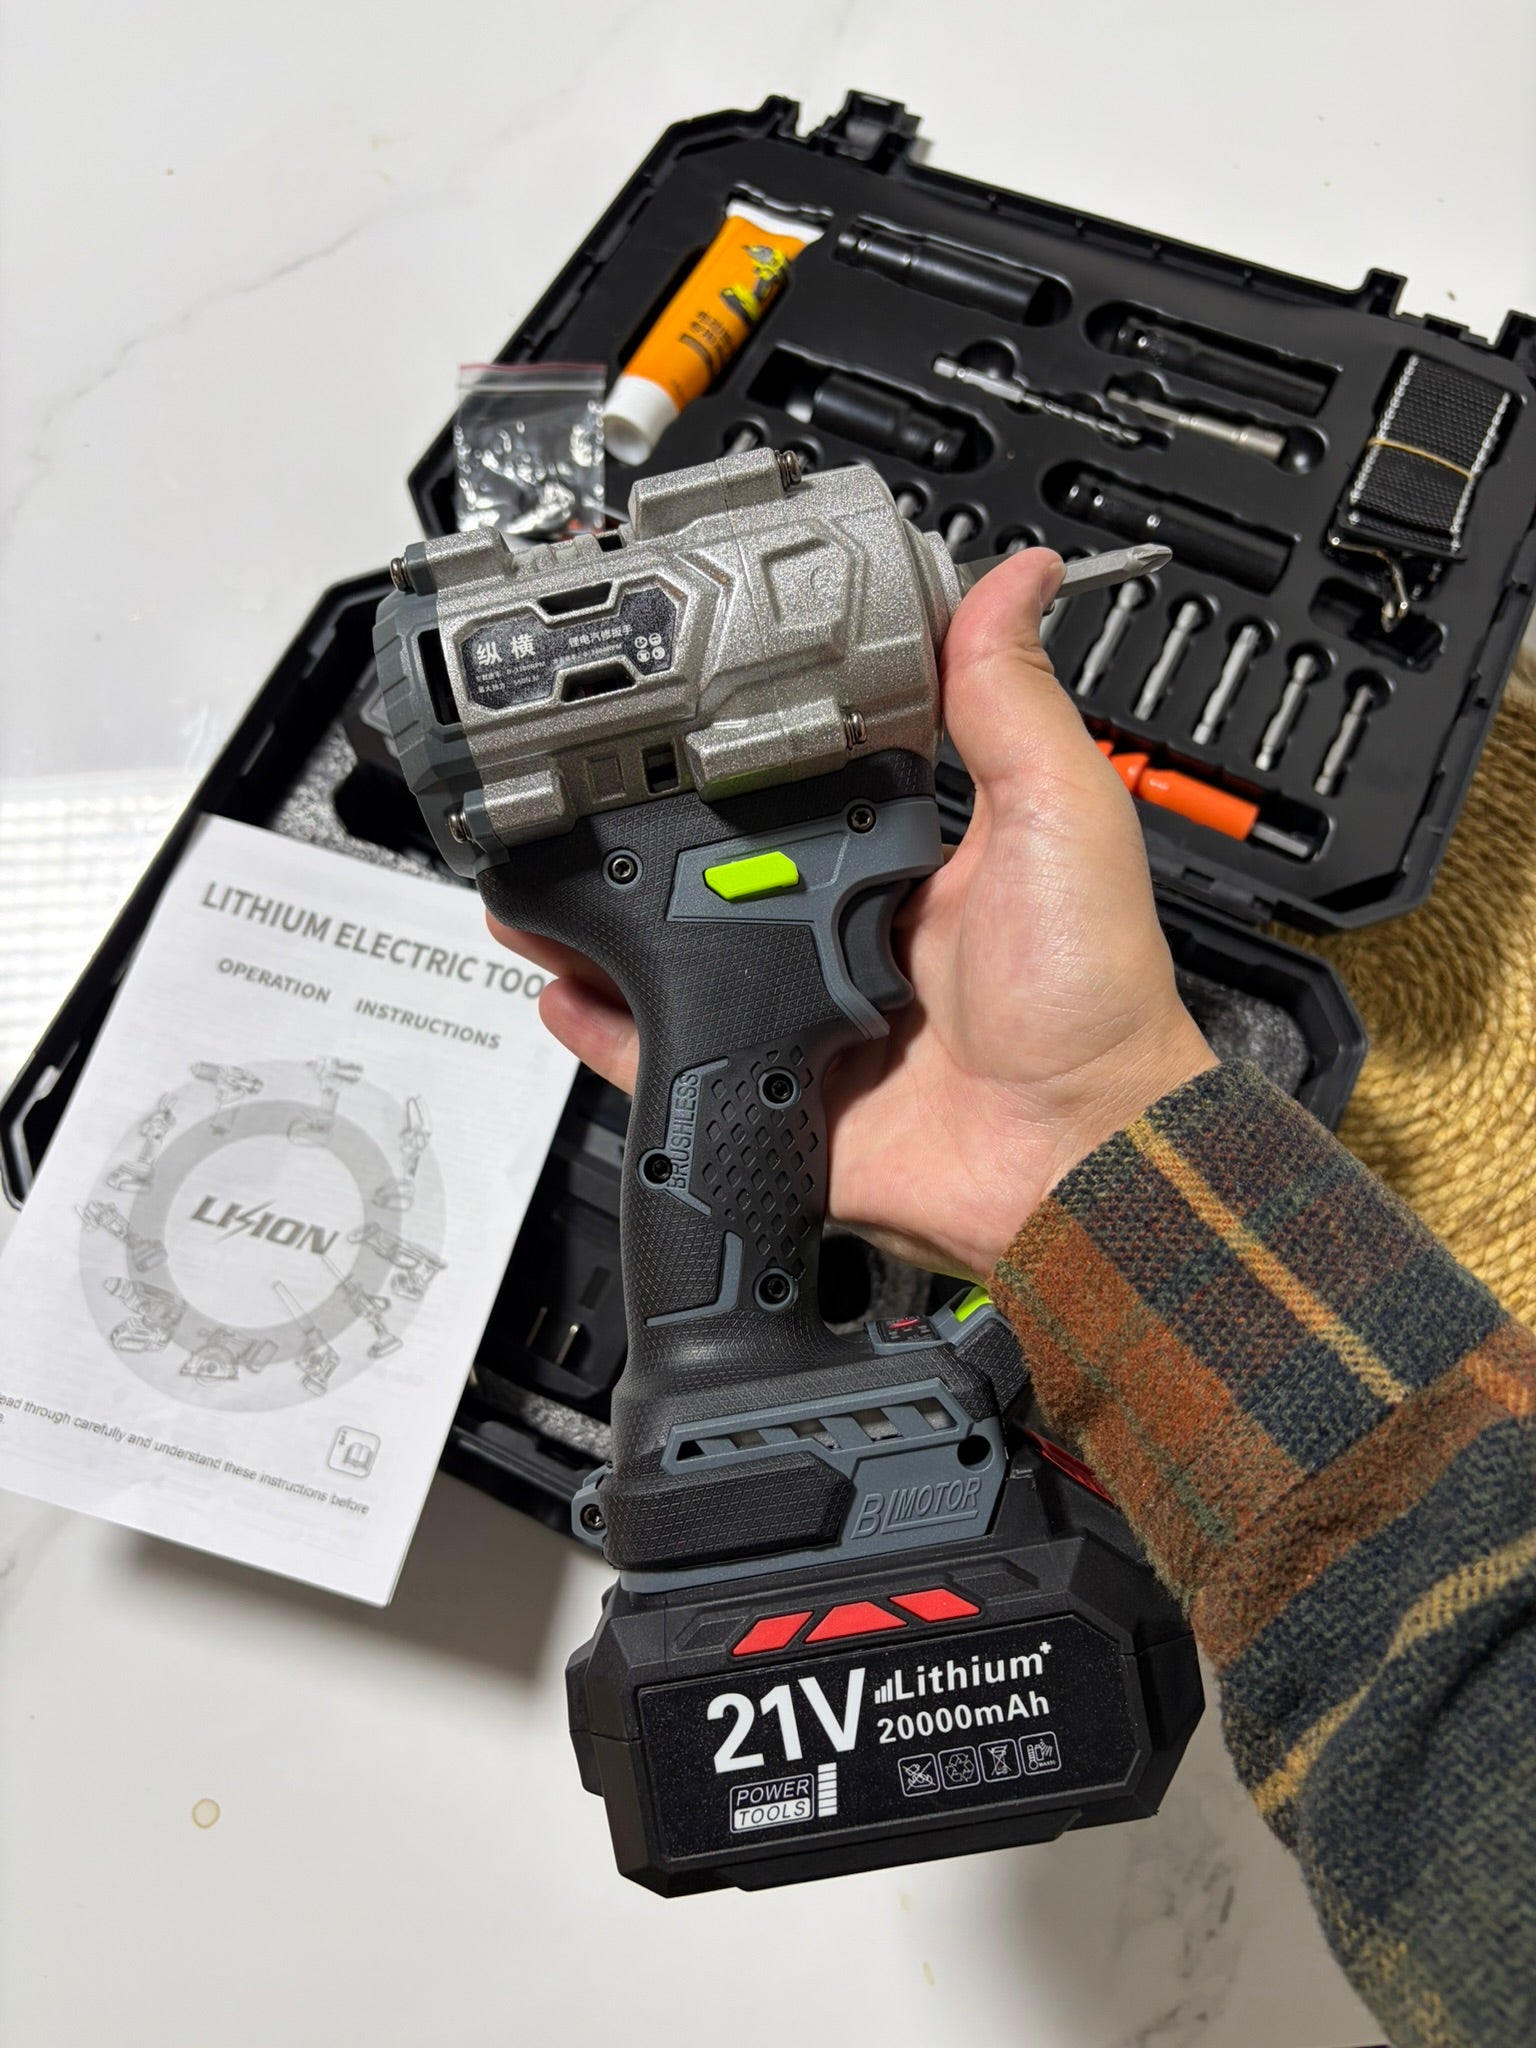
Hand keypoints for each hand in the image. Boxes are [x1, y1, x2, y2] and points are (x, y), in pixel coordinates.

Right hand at [489, 549, 1213, 1281]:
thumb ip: (1011, 702)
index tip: (672, 705)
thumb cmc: (1089, 995)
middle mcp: (840, 932)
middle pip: (713, 874)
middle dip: (641, 837)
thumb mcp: (1058, 816)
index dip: (733, 752)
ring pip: (674, 959)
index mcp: (899, 860)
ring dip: (601, 920)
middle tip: (575, 789)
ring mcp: (798, 1013)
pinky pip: (666, 1056)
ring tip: (539, 873)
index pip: (795, 788)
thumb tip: (1017, 579)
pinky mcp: (771, 1091)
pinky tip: (566, 984)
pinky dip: (608, 1029)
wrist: (1073, 1151)